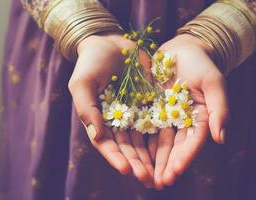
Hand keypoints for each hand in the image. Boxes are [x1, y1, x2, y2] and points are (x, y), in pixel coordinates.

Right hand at [68, 33, 153, 187]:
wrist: (110, 42)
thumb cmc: (90, 63)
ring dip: (152, 157)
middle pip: (129, 147)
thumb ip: (87, 109)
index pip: (107, 144)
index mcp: (100, 120)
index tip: (125, 170)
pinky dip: (164, 136)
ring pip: (145, 140)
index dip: (116, 158)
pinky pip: (159, 121)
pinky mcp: (151, 103)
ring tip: (161, 172)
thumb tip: (96, 137)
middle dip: (137, 164)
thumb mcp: (82, 83)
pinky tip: (173, 149)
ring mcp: (136, 113)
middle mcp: (119, 121)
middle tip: (147, 179)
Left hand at [152, 34, 229, 188]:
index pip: (193, 142)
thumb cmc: (200, 64)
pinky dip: (140, 143)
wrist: (181, 49)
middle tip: (158, 183)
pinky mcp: (151, 110)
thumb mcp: (213, 82)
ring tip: (145, 178)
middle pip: (175, 147)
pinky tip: (133, 156)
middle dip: (167, 166)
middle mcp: (183, 122)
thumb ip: (219, 109)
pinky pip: (144, 128)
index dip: (185, 158)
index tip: (175, 172)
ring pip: (159, 143)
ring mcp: (166, 117)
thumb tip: (221, 139)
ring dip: (152, 161)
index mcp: (200, 118)